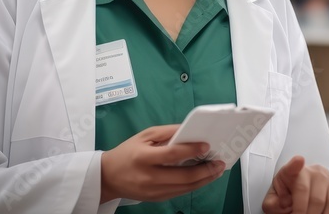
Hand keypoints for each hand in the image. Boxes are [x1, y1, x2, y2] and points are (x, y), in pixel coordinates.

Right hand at [99, 124, 225, 203]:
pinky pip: (180, 192)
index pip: (172, 155)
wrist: (108, 177)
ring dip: (205, 179)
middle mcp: (149, 177)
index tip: (207, 146)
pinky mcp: (157, 199)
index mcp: (143, 158)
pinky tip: (204, 177)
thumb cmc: (128, 152)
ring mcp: (153, 191)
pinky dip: (195, 184)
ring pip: (185, 188)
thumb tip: (190, 130)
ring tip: (217, 170)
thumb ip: (167, 132)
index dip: (191, 150)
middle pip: (183, 177)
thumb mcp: (144, 136)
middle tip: (220, 162)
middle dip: (206, 170)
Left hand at [262, 155, 328, 213]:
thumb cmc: (286, 195)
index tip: (299, 160)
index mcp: (295, 172)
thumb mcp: (273, 198)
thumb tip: (284, 203)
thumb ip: (273, 202)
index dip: (296, 164)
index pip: (294, 168)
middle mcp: (316, 173)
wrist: (298, 190)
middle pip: (316, 198)